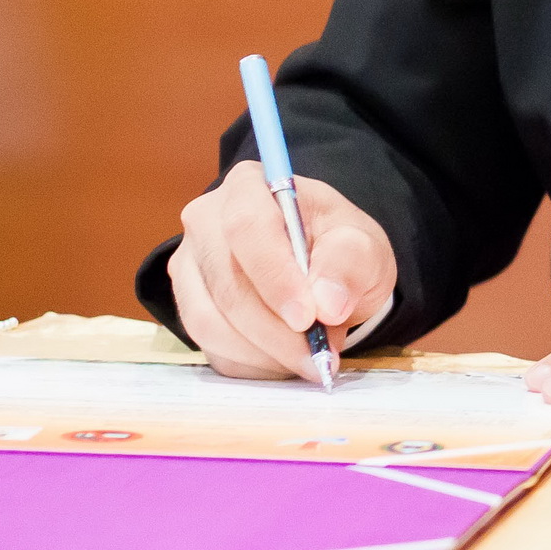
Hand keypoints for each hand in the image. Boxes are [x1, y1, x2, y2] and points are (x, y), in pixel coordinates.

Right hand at [165, 161, 395, 383]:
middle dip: (276, 331)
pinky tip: (284, 360)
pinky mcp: (187, 305)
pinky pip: (209, 346)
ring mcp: (189, 265)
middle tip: (319, 356)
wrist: (322, 268)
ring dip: (263, 352)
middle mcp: (205, 220)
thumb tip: (327, 304)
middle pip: (227, 283)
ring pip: (210, 321)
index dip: (275, 277)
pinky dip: (250, 363)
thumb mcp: (363, 245)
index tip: (307, 318)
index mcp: (249, 186)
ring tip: (309, 358)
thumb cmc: (339, 247)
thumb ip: (350, 263)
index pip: (247, 227)